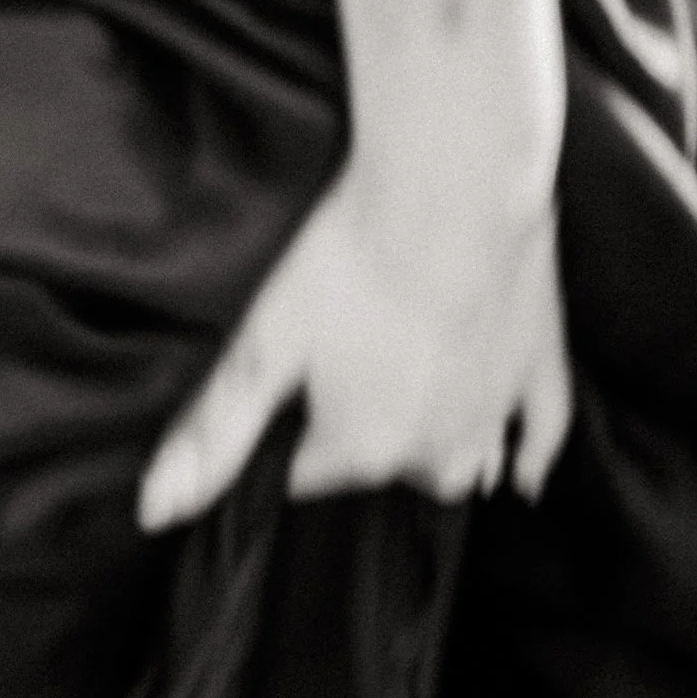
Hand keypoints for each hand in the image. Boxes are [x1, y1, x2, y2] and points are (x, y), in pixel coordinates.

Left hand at [137, 163, 571, 527]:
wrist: (455, 185)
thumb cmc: (348, 259)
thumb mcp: (262, 347)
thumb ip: (213, 434)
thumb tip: (154, 512)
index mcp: (362, 449)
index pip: (310, 476)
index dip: (292, 441)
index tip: (288, 399)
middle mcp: (432, 449)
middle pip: (386, 469)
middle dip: (364, 443)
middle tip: (346, 384)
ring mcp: (493, 412)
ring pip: (460, 466)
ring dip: (434, 457)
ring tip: (412, 432)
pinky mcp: (538, 368)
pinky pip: (542, 431)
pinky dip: (531, 456)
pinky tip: (519, 479)